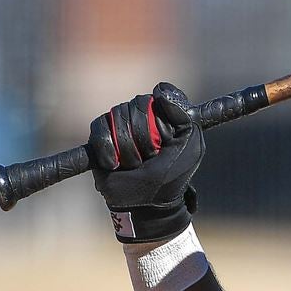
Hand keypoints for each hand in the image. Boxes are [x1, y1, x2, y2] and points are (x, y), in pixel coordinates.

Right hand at [90, 82, 203, 242]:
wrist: (148, 201)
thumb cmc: (172, 174)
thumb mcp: (191, 145)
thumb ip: (183, 115)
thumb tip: (159, 88)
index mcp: (163, 113)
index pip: (157, 100)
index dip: (161, 125)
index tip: (166, 144)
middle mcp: (141, 112)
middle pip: (137, 107)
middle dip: (145, 140)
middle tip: (151, 158)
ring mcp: (119, 122)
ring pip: (118, 118)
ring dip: (129, 149)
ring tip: (135, 165)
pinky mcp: (100, 134)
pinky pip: (99, 129)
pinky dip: (108, 149)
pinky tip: (115, 164)